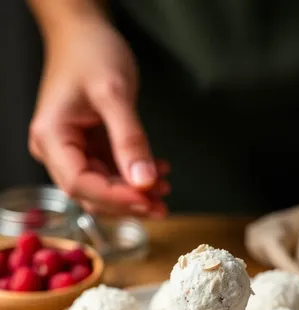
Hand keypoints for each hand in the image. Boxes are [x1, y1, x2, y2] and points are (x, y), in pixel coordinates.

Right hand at [29, 14, 168, 217]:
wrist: (85, 34)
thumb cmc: (92, 53)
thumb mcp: (114, 94)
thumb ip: (129, 140)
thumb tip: (145, 182)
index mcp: (52, 138)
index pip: (80, 184)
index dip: (115, 198)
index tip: (148, 200)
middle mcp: (56, 151)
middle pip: (91, 193)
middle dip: (128, 202)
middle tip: (162, 204)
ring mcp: (72, 151)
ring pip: (103, 188)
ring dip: (134, 192)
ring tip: (164, 187)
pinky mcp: (88, 148)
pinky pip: (111, 172)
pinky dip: (134, 176)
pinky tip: (157, 170)